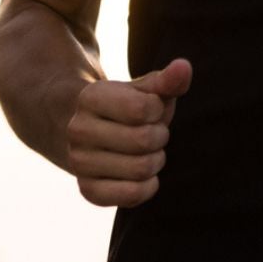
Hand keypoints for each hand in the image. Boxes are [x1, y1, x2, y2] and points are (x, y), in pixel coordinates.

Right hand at [66, 60, 190, 206]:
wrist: (88, 133)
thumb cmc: (125, 108)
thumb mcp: (144, 90)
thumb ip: (167, 81)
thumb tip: (184, 67)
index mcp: (90, 98)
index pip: (143, 109)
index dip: (157, 110)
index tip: (149, 110)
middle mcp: (78, 130)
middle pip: (144, 141)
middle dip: (159, 137)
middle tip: (153, 134)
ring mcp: (79, 162)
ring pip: (141, 169)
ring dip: (156, 161)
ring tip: (146, 152)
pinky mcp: (87, 190)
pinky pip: (132, 195)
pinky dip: (148, 186)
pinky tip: (145, 176)